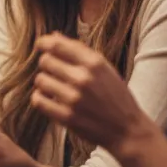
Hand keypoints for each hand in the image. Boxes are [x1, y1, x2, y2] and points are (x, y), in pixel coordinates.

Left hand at [31, 33, 156, 157]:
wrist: (128, 130)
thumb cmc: (115, 96)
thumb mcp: (105, 68)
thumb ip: (79, 51)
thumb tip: (53, 35)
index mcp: (94, 63)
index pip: (56, 45)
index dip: (43, 43)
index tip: (40, 46)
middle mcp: (83, 79)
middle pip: (45, 61)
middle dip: (47, 65)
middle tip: (55, 72)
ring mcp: (74, 99)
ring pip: (40, 80)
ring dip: (44, 83)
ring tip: (55, 87)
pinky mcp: (67, 117)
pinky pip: (38, 100)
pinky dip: (40, 98)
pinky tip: (49, 99)